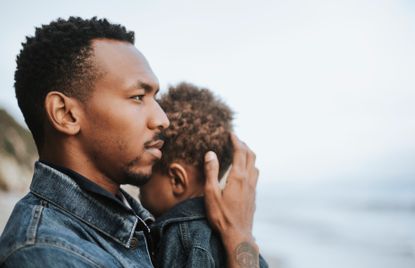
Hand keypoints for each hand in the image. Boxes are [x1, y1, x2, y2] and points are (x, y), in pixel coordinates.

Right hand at [204, 133, 258, 266]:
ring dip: (249, 155)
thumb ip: (211, 172)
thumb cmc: (221, 216)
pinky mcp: (253, 196)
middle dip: (243, 145)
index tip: (231, 133)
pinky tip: (244, 172)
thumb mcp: (211, 193)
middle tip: (236, 139)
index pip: (239, 152)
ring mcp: (253, 188)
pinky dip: (250, 166)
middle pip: (250, 156)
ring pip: (255, 165)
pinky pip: (255, 175)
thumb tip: (211, 153)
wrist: (238, 235)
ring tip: (241, 152)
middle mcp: (248, 180)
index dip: (236, 141)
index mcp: (237, 177)